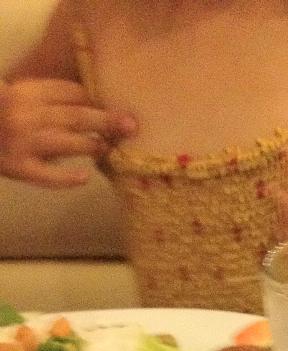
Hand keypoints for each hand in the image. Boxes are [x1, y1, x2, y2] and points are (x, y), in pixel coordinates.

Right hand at [0, 78, 135, 187]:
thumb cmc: (3, 117)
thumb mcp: (22, 98)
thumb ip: (49, 100)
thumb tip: (92, 108)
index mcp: (27, 92)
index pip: (70, 93)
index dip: (95, 100)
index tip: (115, 107)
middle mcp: (26, 114)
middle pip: (74, 115)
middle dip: (106, 120)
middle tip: (131, 125)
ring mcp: (23, 142)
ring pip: (65, 142)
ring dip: (91, 145)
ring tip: (109, 148)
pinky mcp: (19, 167)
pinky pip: (46, 175)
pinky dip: (66, 178)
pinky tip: (85, 177)